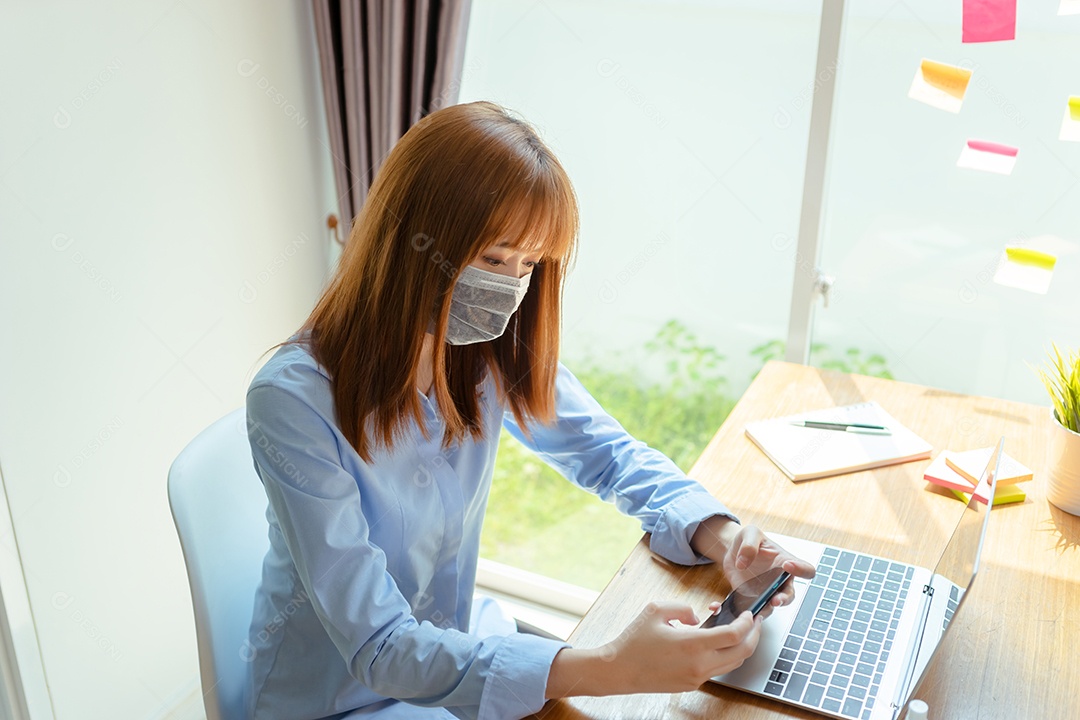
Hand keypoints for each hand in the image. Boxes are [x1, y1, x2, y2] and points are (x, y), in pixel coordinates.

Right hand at [596, 601, 760, 693]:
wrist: (619, 670)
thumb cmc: (634, 640)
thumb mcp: (656, 610)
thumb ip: (683, 608)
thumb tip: (699, 618)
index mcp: (693, 644)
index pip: (734, 635)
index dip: (747, 623)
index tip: (749, 613)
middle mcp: (699, 665)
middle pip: (742, 653)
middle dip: (754, 636)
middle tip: (755, 623)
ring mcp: (697, 677)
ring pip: (732, 664)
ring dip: (741, 647)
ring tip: (738, 631)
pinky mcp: (692, 684)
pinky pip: (717, 670)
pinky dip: (724, 656)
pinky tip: (716, 643)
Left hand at [722, 525, 815, 609]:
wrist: (733, 549)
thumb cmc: (749, 539)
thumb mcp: (749, 533)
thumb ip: (749, 545)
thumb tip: (743, 563)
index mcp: (785, 562)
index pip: (805, 569)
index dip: (801, 570)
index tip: (788, 565)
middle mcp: (779, 580)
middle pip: (790, 595)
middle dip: (784, 599)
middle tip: (775, 600)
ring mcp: (765, 591)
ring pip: (770, 607)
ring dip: (764, 610)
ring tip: (755, 611)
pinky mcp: (750, 598)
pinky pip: (747, 608)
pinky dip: (737, 611)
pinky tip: (722, 607)